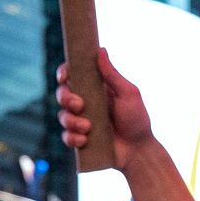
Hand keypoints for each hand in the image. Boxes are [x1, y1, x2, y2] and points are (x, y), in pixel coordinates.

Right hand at [56, 49, 154, 171]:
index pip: (73, 75)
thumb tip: (101, 50)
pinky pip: (66, 137)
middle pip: (62, 94)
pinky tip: (85, 140)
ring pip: (62, 116)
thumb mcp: (128, 93)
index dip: (64, 73)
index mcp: (96, 88)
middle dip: (66, 98)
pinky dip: (73, 138)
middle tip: (80, 105)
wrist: (137, 150)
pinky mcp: (79, 140)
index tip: (65, 76)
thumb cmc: (137, 119)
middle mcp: (86, 103)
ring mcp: (81, 122)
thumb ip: (112, 74)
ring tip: (89, 128)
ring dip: (72, 121)